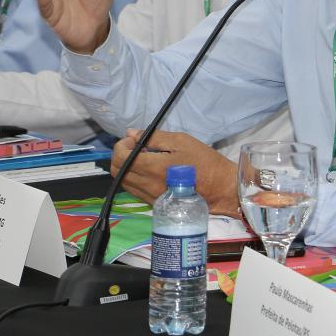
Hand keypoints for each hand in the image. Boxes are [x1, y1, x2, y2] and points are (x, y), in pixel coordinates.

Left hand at [112, 129, 240, 216]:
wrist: (219, 187)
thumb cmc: (203, 161)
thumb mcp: (181, 141)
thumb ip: (154, 137)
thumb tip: (131, 133)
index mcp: (154, 167)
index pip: (121, 157)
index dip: (122, 145)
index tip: (134, 139)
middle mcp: (148, 184)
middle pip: (116, 171)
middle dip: (121, 155)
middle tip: (136, 147)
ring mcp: (150, 196)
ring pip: (123, 181)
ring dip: (126, 167)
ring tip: (143, 158)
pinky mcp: (154, 202)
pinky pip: (133, 189)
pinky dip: (133, 177)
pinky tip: (148, 170)